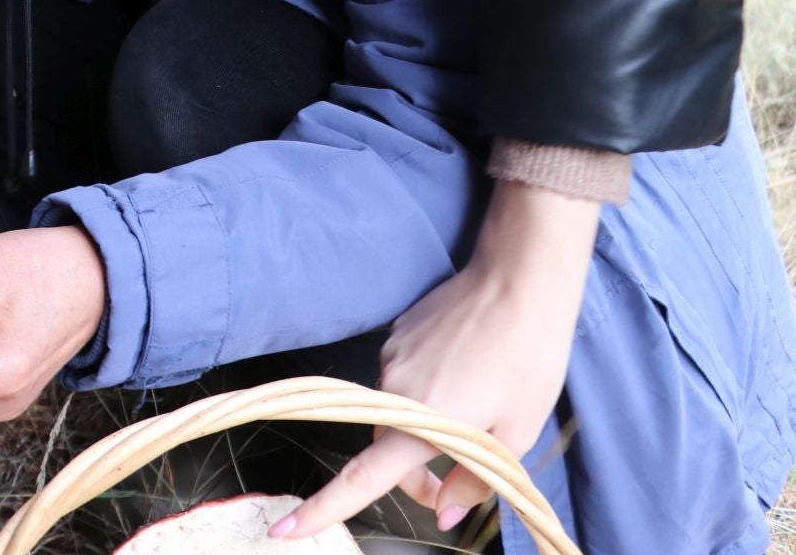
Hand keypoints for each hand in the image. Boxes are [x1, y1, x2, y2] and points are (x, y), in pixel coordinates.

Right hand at [273, 181, 599, 540]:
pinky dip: (425, 389)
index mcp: (422, 421)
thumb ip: (474, 480)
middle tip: (455, 478)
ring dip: (422, 426)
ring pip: (394, 411)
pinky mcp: (397, 333)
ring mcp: (391, 358)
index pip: (362, 477)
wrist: (518, 283)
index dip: (323, 508)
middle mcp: (394, 390)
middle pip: (383, 447)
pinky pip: (402, 377)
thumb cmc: (528, 362)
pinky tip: (463, 371)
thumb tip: (444, 514)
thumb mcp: (516, 434)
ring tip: (475, 407)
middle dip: (411, 473)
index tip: (285, 529)